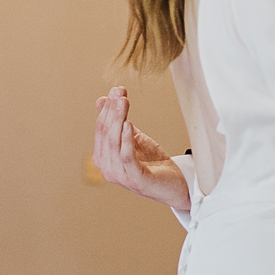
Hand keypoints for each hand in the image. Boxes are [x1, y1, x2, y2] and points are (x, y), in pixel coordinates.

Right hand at [93, 89, 191, 212]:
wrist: (173, 184)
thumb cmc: (151, 161)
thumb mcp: (132, 137)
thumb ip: (117, 122)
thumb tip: (101, 99)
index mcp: (103, 158)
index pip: (101, 128)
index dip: (108, 108)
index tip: (117, 89)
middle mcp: (106, 168)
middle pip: (105, 133)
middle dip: (112, 110)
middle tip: (120, 92)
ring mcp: (119, 176)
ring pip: (113, 142)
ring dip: (118, 119)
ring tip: (124, 102)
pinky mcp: (134, 179)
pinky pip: (126, 156)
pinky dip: (126, 139)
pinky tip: (129, 124)